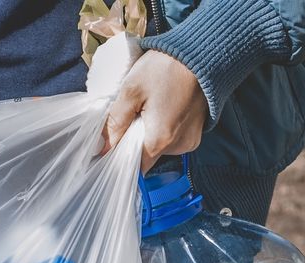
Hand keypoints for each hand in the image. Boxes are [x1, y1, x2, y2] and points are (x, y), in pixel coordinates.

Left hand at [102, 51, 208, 171]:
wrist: (202, 53)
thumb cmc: (166, 68)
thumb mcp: (131, 90)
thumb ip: (115, 122)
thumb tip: (102, 147)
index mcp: (160, 140)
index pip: (133, 168)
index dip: (119, 159)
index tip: (110, 146)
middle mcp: (178, 147)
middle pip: (147, 156)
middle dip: (134, 140)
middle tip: (131, 113)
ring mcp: (190, 140)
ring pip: (159, 147)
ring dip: (149, 133)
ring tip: (149, 106)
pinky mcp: (197, 132)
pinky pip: (173, 139)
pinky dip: (164, 128)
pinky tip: (162, 107)